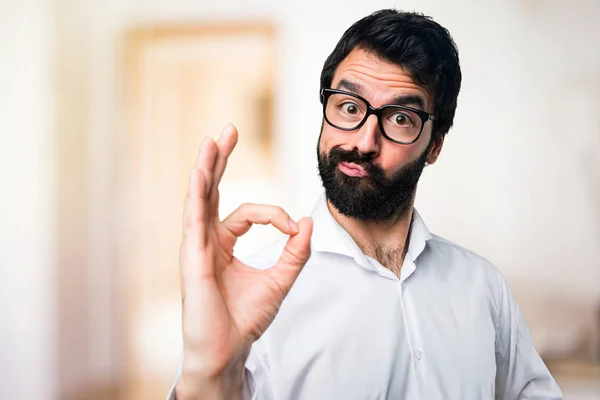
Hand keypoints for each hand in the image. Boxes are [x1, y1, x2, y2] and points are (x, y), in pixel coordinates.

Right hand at [177, 124, 312, 397]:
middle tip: (229, 130)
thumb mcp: (280, 280)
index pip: (249, 212)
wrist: (229, 349)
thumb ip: (295, 252)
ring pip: (200, 199)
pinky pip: (194, 219)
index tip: (292, 230)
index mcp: (225, 243)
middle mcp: (208, 240)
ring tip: (212, 140)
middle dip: (220, 160)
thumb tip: (306, 221)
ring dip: (206, 168)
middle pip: (213, 191)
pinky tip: (202, 171)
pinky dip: (198, 193)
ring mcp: (197, 247)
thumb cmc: (246, 318)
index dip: (275, 214)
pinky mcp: (191, 257)